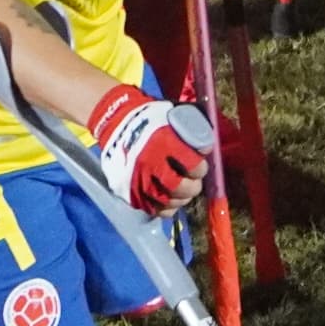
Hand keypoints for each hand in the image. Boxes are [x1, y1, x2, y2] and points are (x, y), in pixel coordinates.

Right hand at [81, 83, 219, 214]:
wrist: (116, 121)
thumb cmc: (151, 119)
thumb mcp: (173, 115)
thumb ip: (191, 131)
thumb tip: (207, 149)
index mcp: (162, 143)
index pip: (192, 166)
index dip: (201, 168)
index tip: (200, 166)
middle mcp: (148, 163)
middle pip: (180, 188)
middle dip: (193, 187)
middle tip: (193, 182)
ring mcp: (136, 180)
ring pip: (167, 202)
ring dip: (180, 199)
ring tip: (183, 191)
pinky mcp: (128, 192)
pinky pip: (152, 210)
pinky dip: (165, 208)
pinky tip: (170, 199)